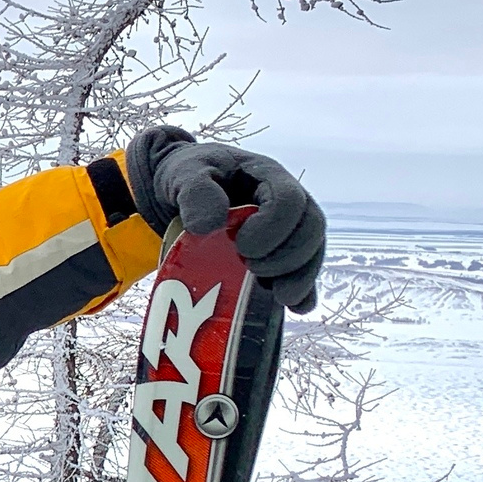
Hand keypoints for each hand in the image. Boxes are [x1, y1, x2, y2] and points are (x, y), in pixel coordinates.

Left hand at [126, 127, 327, 312]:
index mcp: (267, 177)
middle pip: (310, 229)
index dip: (273, 228)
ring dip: (298, 277)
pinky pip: (300, 272)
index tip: (243, 247)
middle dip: (289, 256)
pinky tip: (294, 307)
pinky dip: (302, 291)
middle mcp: (284, 202)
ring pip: (310, 252)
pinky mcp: (276, 253)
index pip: (290, 201)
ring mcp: (284, 229)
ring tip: (277, 295)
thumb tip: (210, 225)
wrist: (172, 191)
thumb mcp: (182, 174)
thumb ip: (195, 192)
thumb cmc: (183, 175)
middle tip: (254, 268)